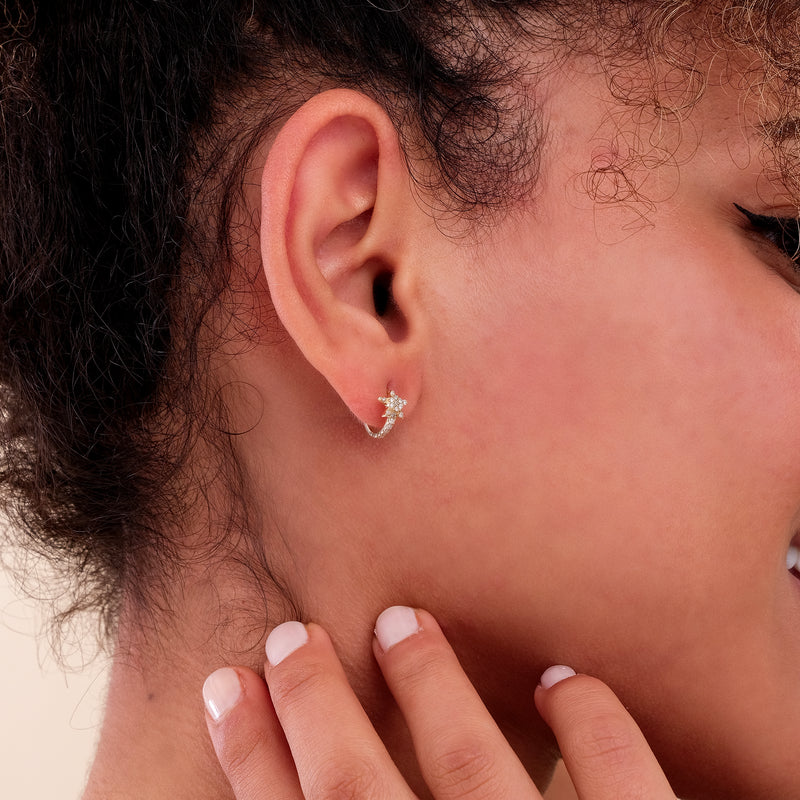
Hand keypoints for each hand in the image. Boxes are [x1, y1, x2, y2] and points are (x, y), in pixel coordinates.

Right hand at [202, 606, 674, 798]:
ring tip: (401, 621)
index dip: (250, 760)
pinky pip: (626, 787)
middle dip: (315, 708)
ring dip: (430, 686)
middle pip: (358, 795)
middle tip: (294, 634)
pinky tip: (560, 677)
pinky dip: (594, 725)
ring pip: (472, 768)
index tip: (225, 687)